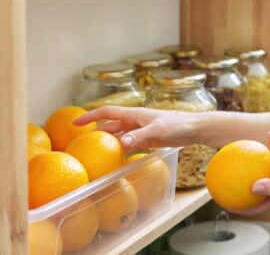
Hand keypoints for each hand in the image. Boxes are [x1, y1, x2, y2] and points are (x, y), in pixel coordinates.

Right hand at [74, 106, 199, 149]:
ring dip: (107, 140)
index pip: (107, 113)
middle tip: (80, 142)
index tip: (75, 123)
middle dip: (95, 130)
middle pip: (110, 125)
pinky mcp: (147, 139)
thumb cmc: (178, 124)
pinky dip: (120, 148)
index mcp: (134, 114)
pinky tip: (115, 157)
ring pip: (119, 134)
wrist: (194, 129)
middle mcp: (135, 121)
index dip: (90, 116)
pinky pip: (129, 143)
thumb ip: (139, 136)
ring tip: (93, 151)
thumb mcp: (157, 130)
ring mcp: (140, 130)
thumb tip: (121, 142)